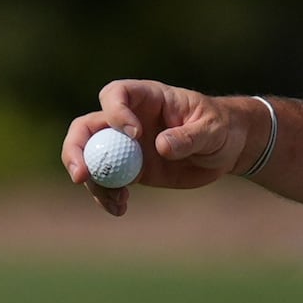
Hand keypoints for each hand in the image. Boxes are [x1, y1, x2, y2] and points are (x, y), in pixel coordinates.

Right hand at [62, 82, 258, 216]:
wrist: (226, 149)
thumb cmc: (221, 127)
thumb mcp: (212, 129)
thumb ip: (188, 136)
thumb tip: (161, 146)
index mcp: (147, 97)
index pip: (116, 94)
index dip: (116, 112)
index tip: (135, 135)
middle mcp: (128, 119)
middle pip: (86, 127)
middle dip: (77, 149)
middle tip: (82, 175)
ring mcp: (125, 146)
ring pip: (91, 158)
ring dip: (94, 181)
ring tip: (115, 202)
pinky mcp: (131, 170)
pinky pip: (107, 182)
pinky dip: (107, 196)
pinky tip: (120, 208)